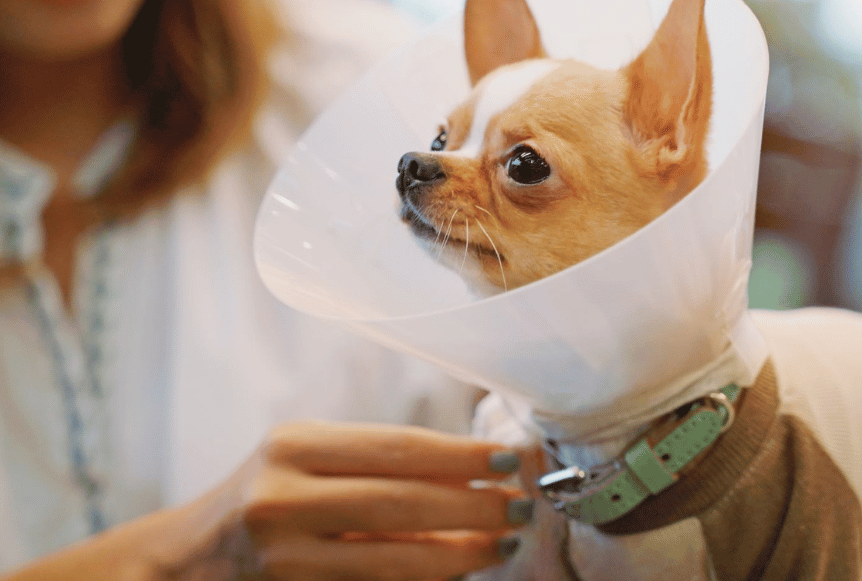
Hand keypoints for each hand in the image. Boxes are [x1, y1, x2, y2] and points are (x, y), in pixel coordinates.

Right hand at [161, 422, 531, 580]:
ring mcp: (285, 558)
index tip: (509, 459)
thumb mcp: (307, 459)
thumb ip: (377, 463)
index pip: (398, 447)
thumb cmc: (265, 494)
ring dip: (460, 553)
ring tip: (501, 543)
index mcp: (294, 446)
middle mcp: (283, 498)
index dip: (463, 455)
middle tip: (520, 506)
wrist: (189, 560)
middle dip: (474, 506)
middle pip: (404, 502)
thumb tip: (472, 471)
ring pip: (396, 559)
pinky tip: (456, 571)